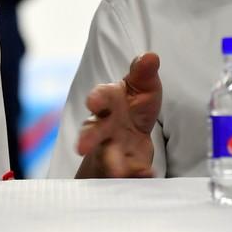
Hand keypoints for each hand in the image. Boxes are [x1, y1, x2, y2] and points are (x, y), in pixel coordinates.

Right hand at [75, 53, 161, 177]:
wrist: (132, 132)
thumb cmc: (133, 104)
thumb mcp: (143, 85)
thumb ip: (144, 72)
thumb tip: (150, 57)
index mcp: (109, 101)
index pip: (100, 97)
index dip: (96, 99)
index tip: (92, 102)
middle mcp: (106, 125)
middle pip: (94, 132)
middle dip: (88, 138)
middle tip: (81, 147)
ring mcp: (113, 147)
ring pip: (107, 156)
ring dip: (111, 164)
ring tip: (118, 172)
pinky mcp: (125, 166)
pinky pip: (129, 171)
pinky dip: (137, 173)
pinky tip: (146, 174)